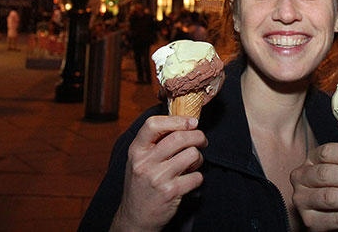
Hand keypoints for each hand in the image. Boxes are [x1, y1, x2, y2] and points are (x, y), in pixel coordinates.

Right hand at [111, 116, 206, 231]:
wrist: (135, 218)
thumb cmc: (141, 185)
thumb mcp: (138, 161)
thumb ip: (154, 143)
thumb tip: (183, 123)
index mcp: (136, 151)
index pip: (153, 124)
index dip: (176, 120)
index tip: (191, 122)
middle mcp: (145, 163)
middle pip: (179, 137)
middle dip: (198, 136)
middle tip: (202, 140)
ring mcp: (157, 178)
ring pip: (191, 154)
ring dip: (199, 158)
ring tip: (194, 163)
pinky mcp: (170, 192)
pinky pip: (196, 176)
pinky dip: (198, 177)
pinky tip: (190, 180)